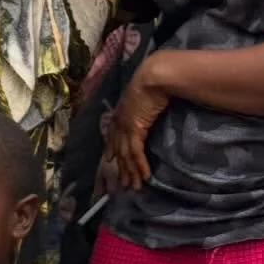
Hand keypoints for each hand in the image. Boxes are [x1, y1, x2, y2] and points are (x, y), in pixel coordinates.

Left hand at [104, 57, 169, 188]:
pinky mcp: (134, 129)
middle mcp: (118, 121)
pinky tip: (144, 176)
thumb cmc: (153, 82)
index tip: (109, 161)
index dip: (111, 149)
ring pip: (125, 155)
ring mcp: (125, 126)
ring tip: (134, 187)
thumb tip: (148, 109)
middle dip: (121, 169)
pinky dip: (139, 165)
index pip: (113, 136)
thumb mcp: (143, 96)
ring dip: (131, 172)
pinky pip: (136, 152)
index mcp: (119, 112)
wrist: (154, 77)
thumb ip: (142, 105)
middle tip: (123, 185)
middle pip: (118, 150)